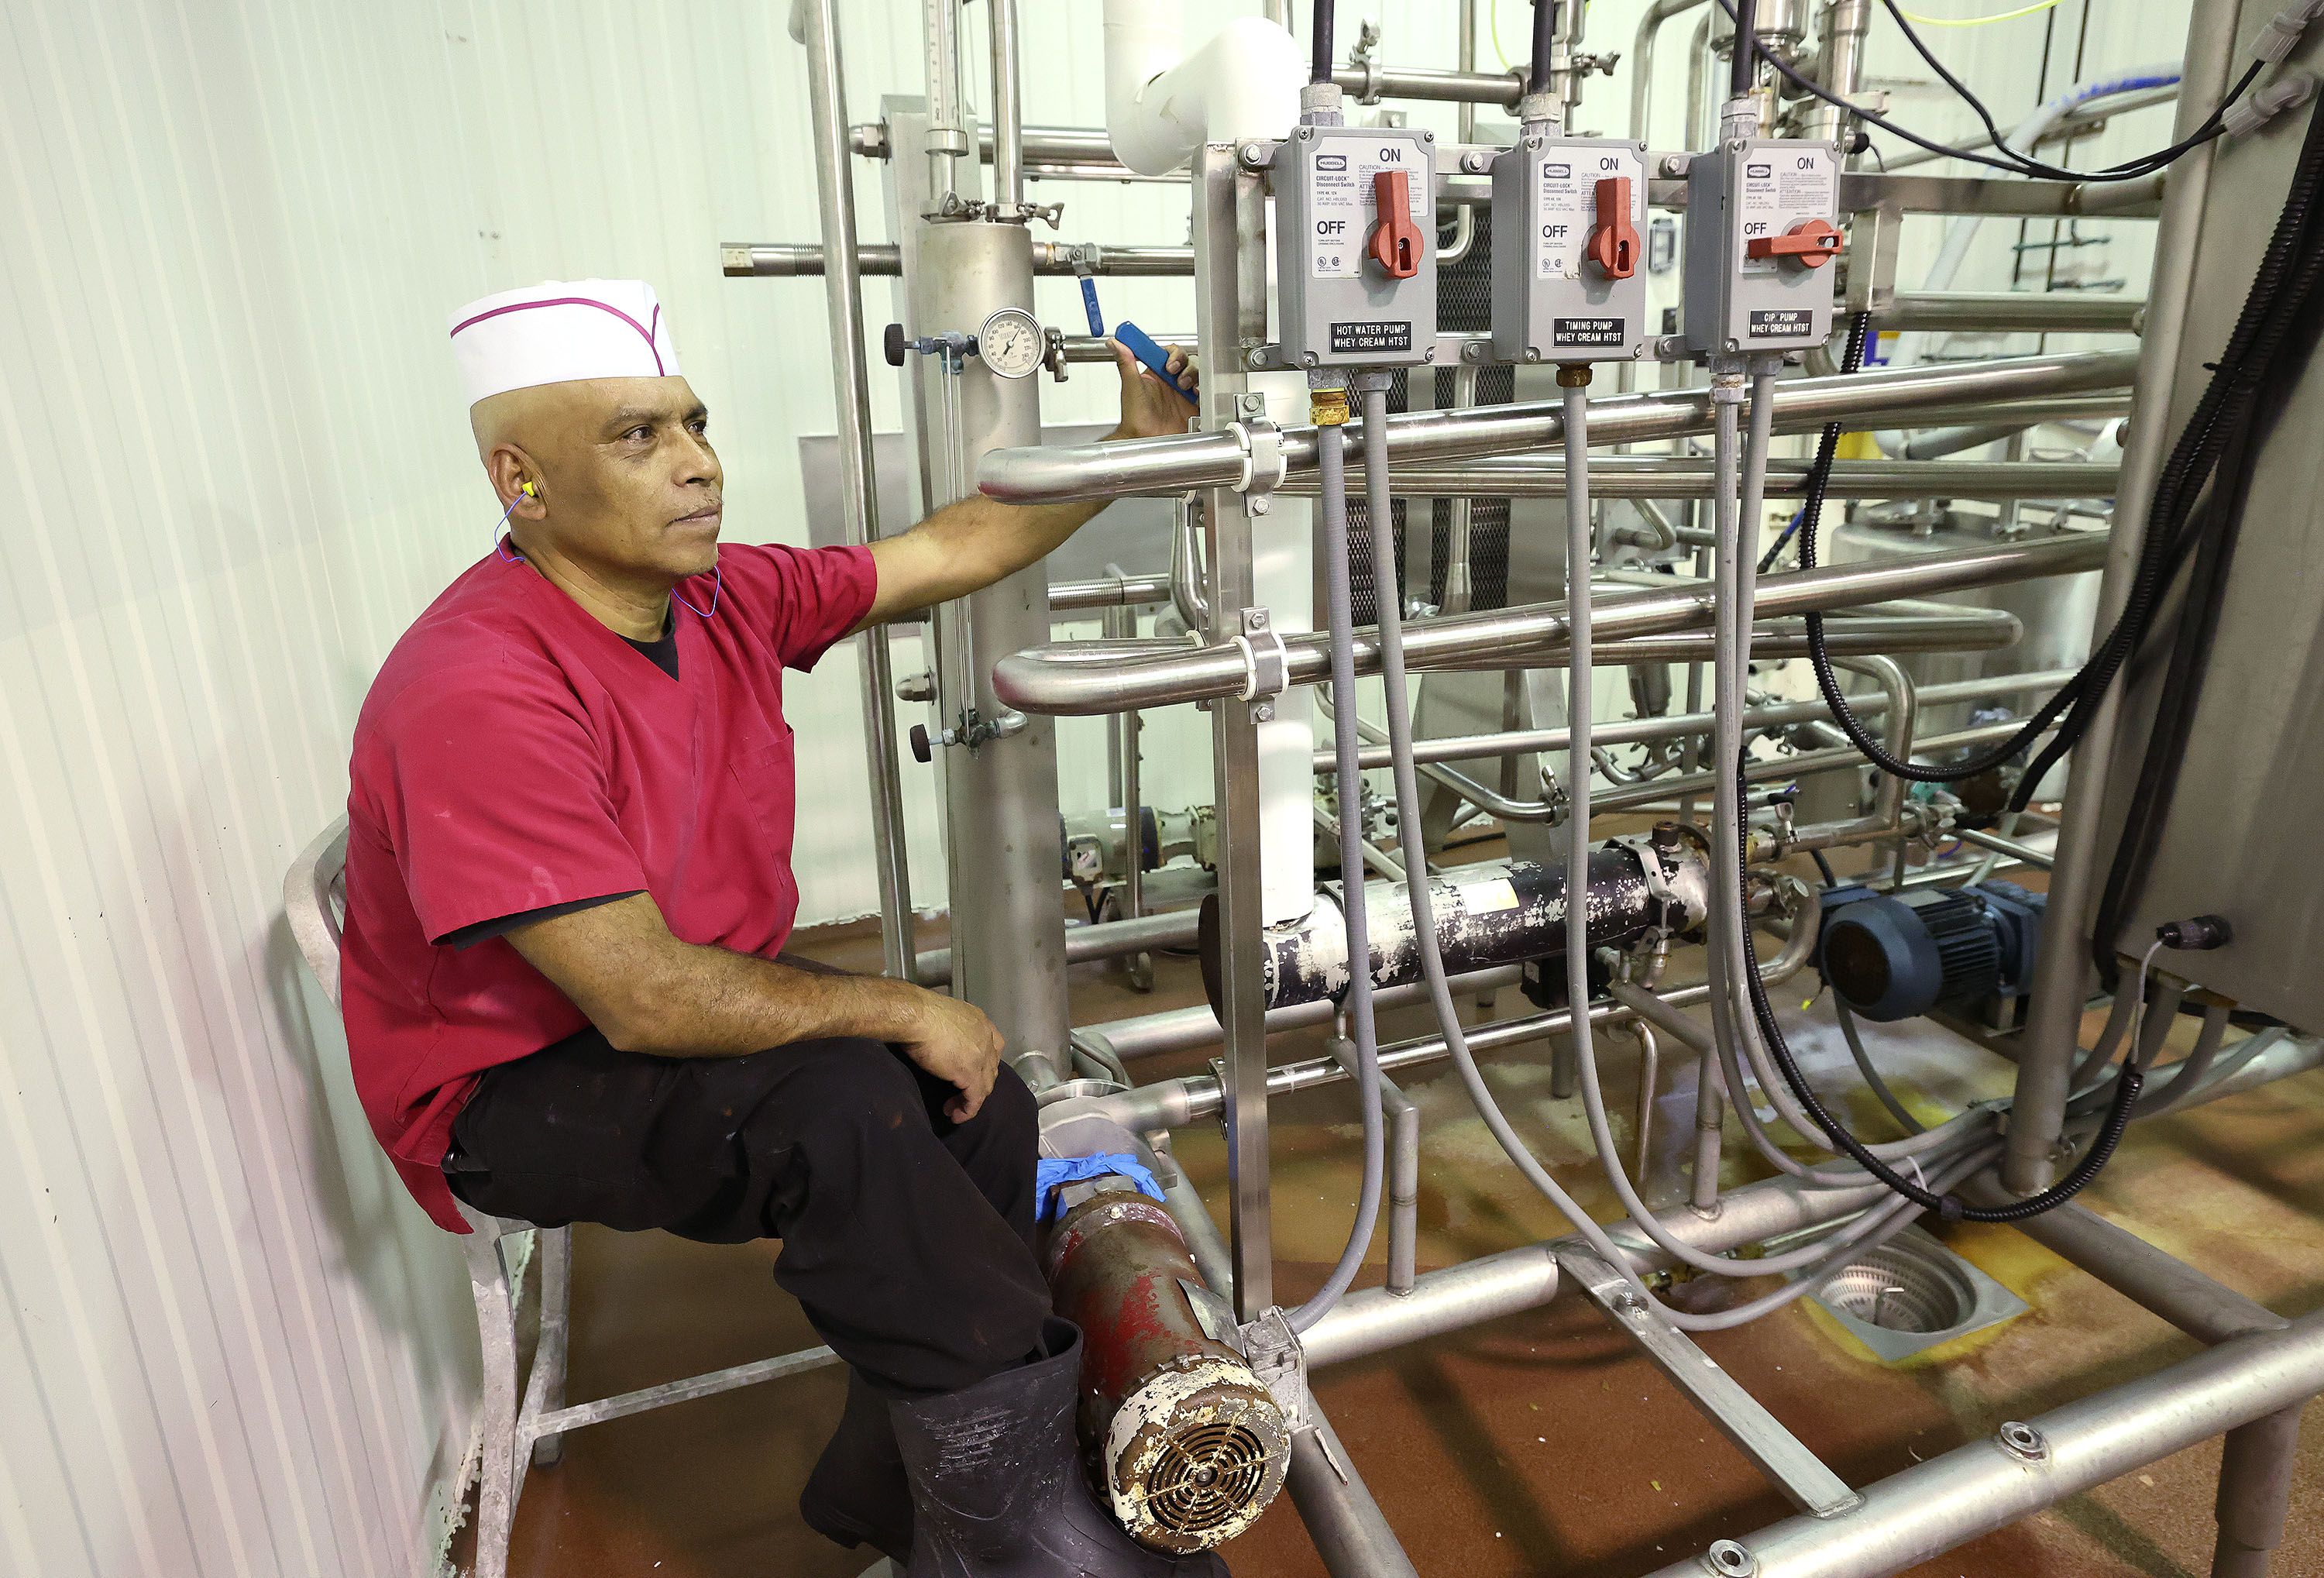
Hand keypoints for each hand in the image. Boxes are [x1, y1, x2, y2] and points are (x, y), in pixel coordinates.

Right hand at [896, 988, 1005, 1121]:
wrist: (915, 1016)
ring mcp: (981, 1056)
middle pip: (990, 1068)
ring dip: (970, 1099)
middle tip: (958, 1093)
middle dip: (977, 1083)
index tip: (968, 1071)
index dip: (983, 1062)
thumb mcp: (941, 1018)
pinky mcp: (970, 1074)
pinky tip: (956, 1115)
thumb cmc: (918, 1013)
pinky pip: (975, 1098)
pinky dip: (967, 1110)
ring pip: (985, 1085)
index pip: (993, 1046)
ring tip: (953, 1108)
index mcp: (980, 1022)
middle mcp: (986, 1038)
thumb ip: (949, 1031)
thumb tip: (938, 1040)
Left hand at [1107, 339, 1198, 440]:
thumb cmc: (1136, 418)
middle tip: (1175, 374)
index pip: (1169, 353)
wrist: (1145, 440)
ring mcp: (1183, 393)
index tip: (1168, 363)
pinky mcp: (1193, 405)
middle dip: (1184, 363)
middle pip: (1187, 360)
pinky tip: (1195, 394)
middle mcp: (1171, 382)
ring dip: (1193, 374)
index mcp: (1157, 374)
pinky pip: (1205, 391)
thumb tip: (1115, 343)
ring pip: (1197, 372)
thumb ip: (1125, 362)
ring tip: (1184, 387)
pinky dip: (1203, 389)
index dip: (1172, 353)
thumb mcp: (1131, 386)